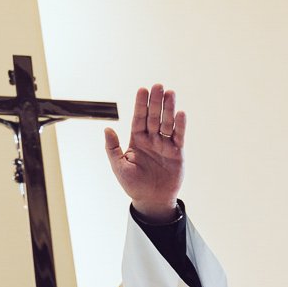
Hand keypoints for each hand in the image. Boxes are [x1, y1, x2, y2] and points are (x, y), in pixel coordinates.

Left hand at [104, 84, 184, 222]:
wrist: (151, 200)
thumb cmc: (132, 184)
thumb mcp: (118, 166)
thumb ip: (112, 147)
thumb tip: (107, 129)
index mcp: (136, 140)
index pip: (139, 118)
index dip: (141, 104)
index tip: (142, 90)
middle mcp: (151, 139)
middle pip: (154, 117)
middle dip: (156, 102)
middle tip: (158, 86)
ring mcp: (165, 145)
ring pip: (167, 123)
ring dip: (169, 108)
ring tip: (170, 93)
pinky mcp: (177, 153)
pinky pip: (178, 136)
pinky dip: (180, 125)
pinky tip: (180, 113)